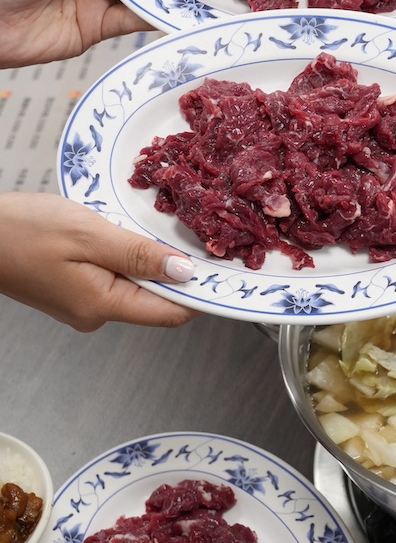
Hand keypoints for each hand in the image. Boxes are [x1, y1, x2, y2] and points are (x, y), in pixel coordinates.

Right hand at [0, 194, 199, 331]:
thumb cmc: (19, 231)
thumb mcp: (88, 234)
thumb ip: (139, 254)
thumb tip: (185, 273)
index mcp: (102, 306)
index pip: (172, 313)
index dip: (203, 295)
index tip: (228, 274)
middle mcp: (96, 313)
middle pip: (157, 298)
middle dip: (176, 270)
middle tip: (192, 235)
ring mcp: (84, 304)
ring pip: (136, 284)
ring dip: (147, 258)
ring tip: (146, 229)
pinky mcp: (74, 289)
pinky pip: (114, 276)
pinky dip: (125, 255)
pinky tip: (118, 232)